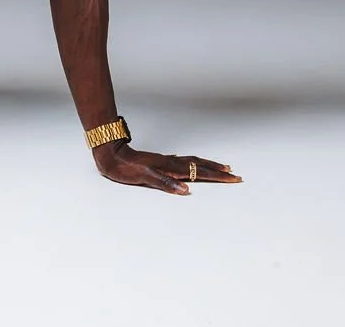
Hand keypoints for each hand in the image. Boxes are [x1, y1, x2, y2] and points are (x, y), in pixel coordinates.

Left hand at [93, 141, 241, 193]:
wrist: (109, 154)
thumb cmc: (124, 168)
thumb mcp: (143, 177)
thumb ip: (165, 183)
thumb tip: (186, 190)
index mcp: (170, 167)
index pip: (199, 172)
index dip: (217, 176)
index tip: (233, 178)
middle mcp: (170, 163)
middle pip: (199, 165)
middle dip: (218, 171)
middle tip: (235, 174)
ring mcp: (165, 161)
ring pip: (192, 162)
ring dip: (208, 165)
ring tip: (221, 167)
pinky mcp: (159, 161)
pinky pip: (183, 162)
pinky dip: (194, 164)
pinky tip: (192, 164)